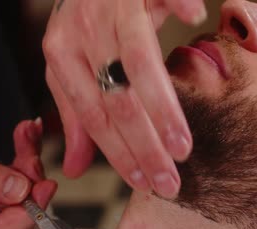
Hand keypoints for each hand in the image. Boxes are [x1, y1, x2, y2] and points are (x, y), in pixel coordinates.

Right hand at [0, 120, 56, 228]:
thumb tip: (19, 191)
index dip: (27, 213)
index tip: (43, 188)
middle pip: (12, 215)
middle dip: (29, 184)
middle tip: (32, 156)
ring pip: (13, 196)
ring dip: (25, 164)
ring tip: (26, 135)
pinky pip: (4, 181)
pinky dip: (16, 158)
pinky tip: (22, 136)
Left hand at [43, 0, 206, 198]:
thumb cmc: (83, 19)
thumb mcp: (69, 64)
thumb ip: (75, 113)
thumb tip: (72, 168)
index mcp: (63, 52)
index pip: (94, 115)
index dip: (118, 154)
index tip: (143, 182)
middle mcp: (84, 30)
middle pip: (118, 99)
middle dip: (145, 147)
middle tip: (168, 180)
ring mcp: (112, 5)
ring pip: (139, 64)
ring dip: (163, 109)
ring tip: (182, 146)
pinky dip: (179, 4)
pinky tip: (194, 19)